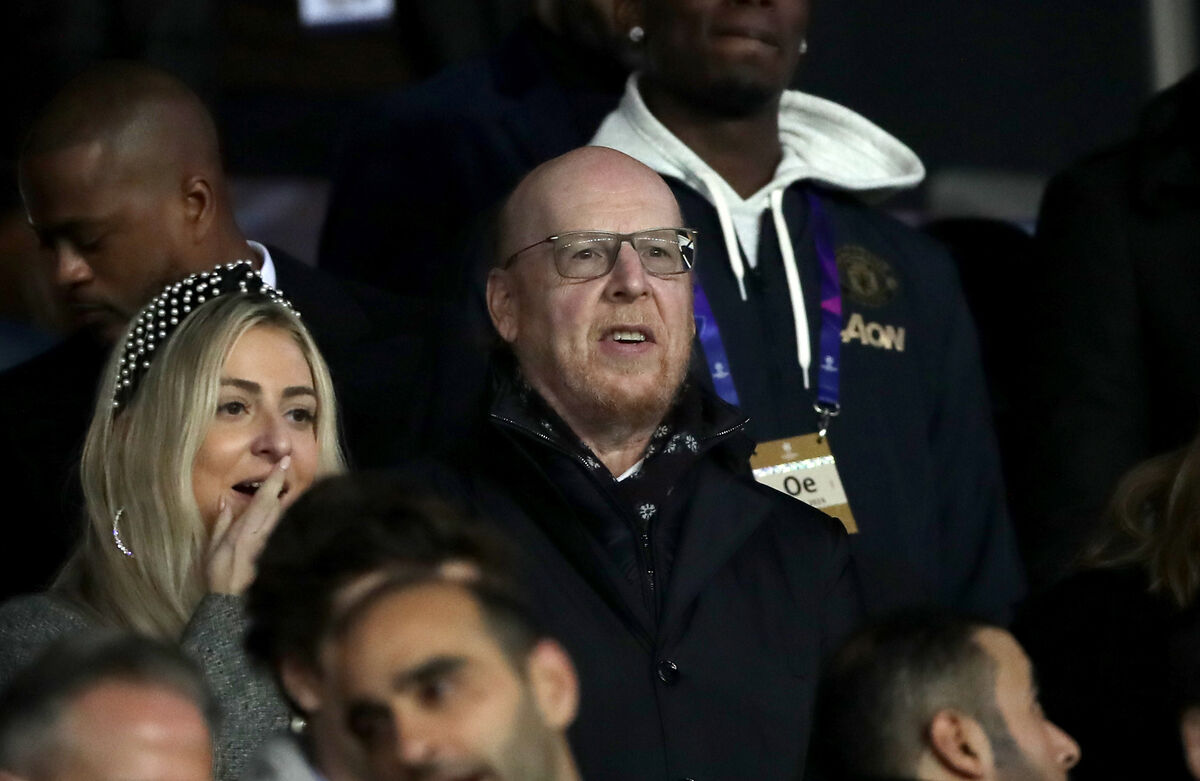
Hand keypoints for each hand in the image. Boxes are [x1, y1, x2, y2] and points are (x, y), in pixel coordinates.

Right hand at [205, 456, 289, 594]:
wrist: (230, 602)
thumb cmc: (218, 574)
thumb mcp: (212, 548)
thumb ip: (221, 523)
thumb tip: (224, 500)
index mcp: (245, 531)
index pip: (263, 500)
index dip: (274, 480)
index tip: (284, 463)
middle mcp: (261, 534)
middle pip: (277, 505)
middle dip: (282, 484)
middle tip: (286, 465)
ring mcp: (270, 543)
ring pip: (282, 515)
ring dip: (285, 499)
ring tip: (285, 483)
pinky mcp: (276, 552)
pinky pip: (282, 528)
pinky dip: (284, 516)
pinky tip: (287, 510)